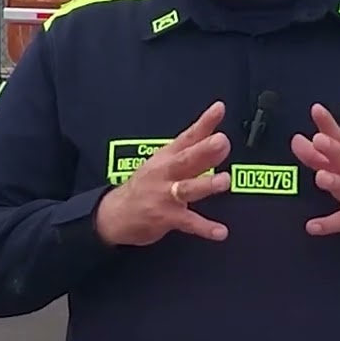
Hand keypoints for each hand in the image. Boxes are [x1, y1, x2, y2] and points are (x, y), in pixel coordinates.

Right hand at [93, 101, 232, 246]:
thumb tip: (221, 140)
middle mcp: (165, 172)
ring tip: (224, 181)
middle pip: (186, 159)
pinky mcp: (165, 217)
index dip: (204, 122)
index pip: (188, 136)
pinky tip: (220, 231)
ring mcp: (164, 195)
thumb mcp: (164, 161)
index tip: (219, 109)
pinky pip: (188, 222)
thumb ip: (193, 150)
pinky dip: (204, 227)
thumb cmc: (145, 185)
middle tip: (222, 141)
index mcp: (167, 156)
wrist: (115, 213)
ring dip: (206, 184)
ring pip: (187, 188)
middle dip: (204, 150)